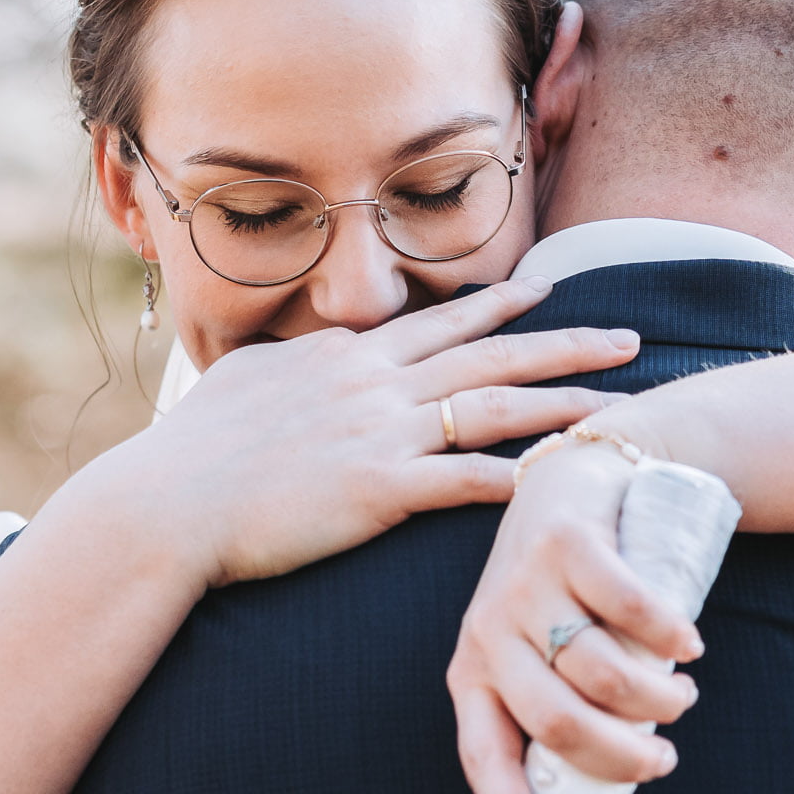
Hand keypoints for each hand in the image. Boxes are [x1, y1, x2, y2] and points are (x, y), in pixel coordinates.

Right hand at [93, 278, 641, 587]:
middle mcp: (374, 384)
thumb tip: (316, 354)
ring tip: (622, 407)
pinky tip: (562, 482)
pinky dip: (517, 477)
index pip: (438, 323)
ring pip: (495, 407)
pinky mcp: (379, 489)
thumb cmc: (194, 454)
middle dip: (565, 342)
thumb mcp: (246, 386)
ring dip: (565, 404)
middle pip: (490, 353)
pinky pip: (464, 478)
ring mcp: (381, 433)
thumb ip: (294, 367)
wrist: (166, 502)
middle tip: (627, 336)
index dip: (499, 306)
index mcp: (346, 359)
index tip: (547, 291)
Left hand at [447, 440, 702, 793]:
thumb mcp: (543, 651)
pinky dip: (673, 638)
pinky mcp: (568, 544)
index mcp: (473, 673)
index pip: (482, 756)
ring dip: (660, 699)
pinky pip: (632, 611)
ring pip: (604, 673)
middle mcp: (490, 632)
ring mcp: (527, 585)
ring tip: (679, 693)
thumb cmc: (565, 591)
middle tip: (662, 759)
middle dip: (623, 758)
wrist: (577, 479)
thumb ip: (561, 710)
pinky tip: (688, 646)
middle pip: (560, 724)